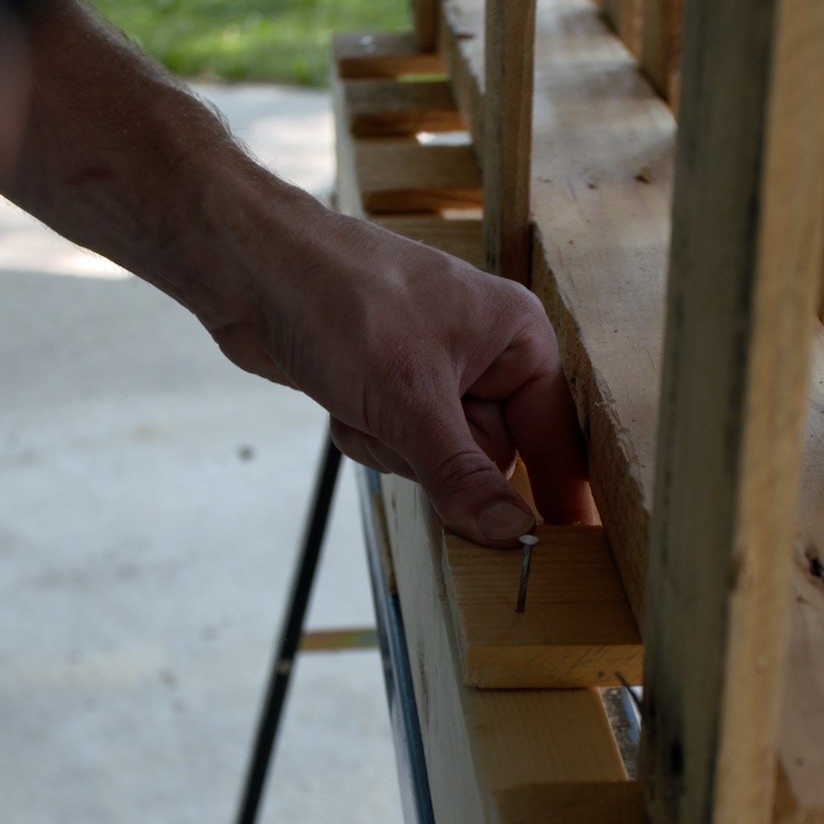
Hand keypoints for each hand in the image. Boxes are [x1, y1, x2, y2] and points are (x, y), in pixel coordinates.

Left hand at [206, 194, 594, 547]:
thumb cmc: (339, 299)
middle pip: (490, 459)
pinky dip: (364, 436)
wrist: (253, 270)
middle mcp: (485, 357)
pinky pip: (396, 448)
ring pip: (437, 462)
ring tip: (361, 398)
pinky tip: (340, 399)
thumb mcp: (409, 398)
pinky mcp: (391, 391)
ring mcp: (436, 376)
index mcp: (516, 340)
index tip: (570, 553)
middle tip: (398, 423)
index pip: (555, 437)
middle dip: (435, 456)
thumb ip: (464, 473)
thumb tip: (513, 533)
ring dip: (390, 446)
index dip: (559, 493)